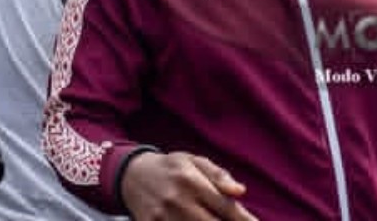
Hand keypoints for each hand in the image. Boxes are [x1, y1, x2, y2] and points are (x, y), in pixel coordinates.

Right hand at [122, 151, 258, 220]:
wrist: (132, 175)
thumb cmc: (172, 168)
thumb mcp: (195, 161)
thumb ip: (219, 176)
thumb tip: (240, 191)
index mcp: (192, 181)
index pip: (225, 207)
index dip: (244, 220)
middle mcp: (178, 201)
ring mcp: (163, 217)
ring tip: (217, 220)